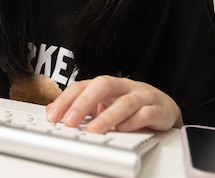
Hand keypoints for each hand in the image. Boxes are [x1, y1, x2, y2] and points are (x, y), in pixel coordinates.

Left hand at [45, 76, 182, 132]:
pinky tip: (122, 130)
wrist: (163, 106)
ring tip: (93, 130)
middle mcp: (123, 86)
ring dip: (108, 116)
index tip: (53, 116)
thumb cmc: (129, 103)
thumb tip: (52, 112)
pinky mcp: (157, 109)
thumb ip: (80, 107)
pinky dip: (133, 122)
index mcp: (106, 84)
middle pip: (103, 85)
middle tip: (69, 121)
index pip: (82, 85)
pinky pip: (146, 114)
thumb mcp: (103, 104)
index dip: (66, 99)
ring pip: (125, 102)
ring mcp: (141, 96)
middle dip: (84, 102)